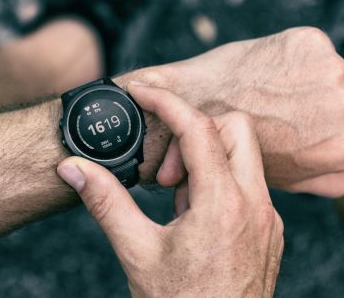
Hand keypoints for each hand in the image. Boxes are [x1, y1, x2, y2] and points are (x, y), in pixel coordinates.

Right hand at [57, 83, 282, 297]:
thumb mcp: (137, 252)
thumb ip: (105, 202)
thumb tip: (73, 168)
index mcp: (223, 204)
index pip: (199, 127)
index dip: (166, 101)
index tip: (142, 91)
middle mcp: (255, 205)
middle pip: (236, 128)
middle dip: (197, 132)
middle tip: (166, 171)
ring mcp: (268, 219)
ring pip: (245, 157)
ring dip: (208, 161)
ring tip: (176, 202)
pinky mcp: (270, 232)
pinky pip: (250, 186)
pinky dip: (220, 185)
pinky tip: (193, 219)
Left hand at [143, 27, 343, 196]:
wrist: (197, 104)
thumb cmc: (245, 148)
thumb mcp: (299, 180)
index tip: (335, 135)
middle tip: (305, 116)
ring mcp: (331, 67)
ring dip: (322, 84)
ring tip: (282, 96)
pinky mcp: (310, 40)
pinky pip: (322, 52)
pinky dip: (303, 60)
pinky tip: (273, 75)